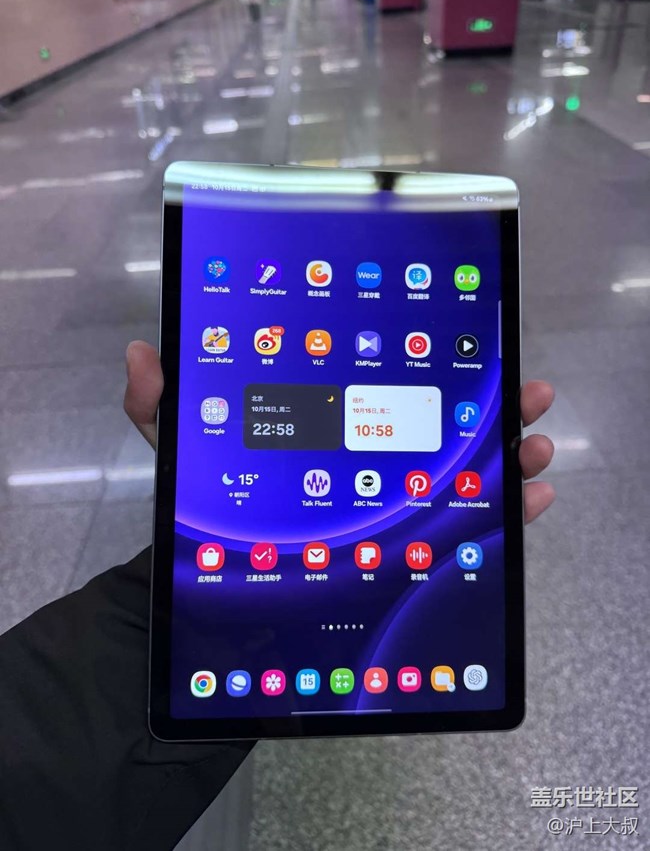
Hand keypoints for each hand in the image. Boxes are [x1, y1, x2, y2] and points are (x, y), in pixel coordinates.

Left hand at [124, 341, 554, 523]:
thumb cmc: (211, 512)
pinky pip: (467, 530)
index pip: (387, 384)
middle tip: (527, 392)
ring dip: (511, 456)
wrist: (222, 587)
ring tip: (536, 445)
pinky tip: (535, 502)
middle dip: (493, 406)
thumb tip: (142, 351)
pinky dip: (509, 515)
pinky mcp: (407, 549)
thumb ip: (157, 407)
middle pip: (442, 423)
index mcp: (335, 425)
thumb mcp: (185, 454)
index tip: (471, 340)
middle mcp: (374, 457)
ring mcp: (394, 503)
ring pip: (466, 472)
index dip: (433, 361)